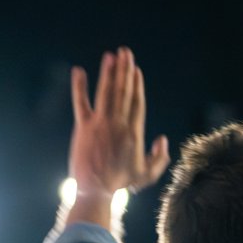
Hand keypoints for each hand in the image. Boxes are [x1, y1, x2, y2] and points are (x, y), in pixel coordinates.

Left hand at [68, 47, 170, 201]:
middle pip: (123, 92)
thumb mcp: (147, 174)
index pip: (136, 102)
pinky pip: (81, 102)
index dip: (136, 84)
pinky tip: (78, 72)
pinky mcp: (83, 127)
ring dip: (109, 73)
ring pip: (106, 92)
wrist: (95, 190)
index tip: (136, 69)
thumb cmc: (121, 182)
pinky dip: (79, 87)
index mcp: (134, 133)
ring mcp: (100, 124)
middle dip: (125, 70)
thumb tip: (163, 139)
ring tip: (111, 56)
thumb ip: (159, 157)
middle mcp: (118, 124)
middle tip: (125, 52)